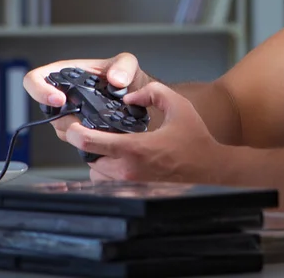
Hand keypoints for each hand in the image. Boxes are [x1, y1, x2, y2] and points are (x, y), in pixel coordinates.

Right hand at [22, 53, 152, 140]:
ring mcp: (69, 116)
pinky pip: (75, 140)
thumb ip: (124, 66)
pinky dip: (88, 139)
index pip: (34, 79)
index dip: (39, 90)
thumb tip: (116, 80)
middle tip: (84, 118)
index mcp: (64, 74)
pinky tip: (103, 133)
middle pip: (46, 110)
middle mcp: (63, 96)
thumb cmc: (125, 78)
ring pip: (61, 128)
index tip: (59, 99)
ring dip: (78, 129)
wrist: (138, 99)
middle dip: (64, 117)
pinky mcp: (80, 132)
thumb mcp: (127, 63)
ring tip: (99, 123)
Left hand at [65, 81, 229, 184]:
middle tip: (90, 131)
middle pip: (88, 157)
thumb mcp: (178, 105)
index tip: (71, 124)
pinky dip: (104, 172)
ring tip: (106, 146)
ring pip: (95, 172)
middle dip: (86, 144)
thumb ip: (151, 92)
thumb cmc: (195, 139)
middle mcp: (128, 170)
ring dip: (96, 158)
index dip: (73, 132)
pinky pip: (106, 183)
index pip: (89, 143)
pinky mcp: (134, 192)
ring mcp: (130, 185)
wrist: (213, 169)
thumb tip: (128, 97)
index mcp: (134, 149)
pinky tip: (116, 159)